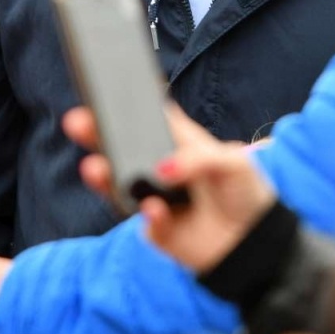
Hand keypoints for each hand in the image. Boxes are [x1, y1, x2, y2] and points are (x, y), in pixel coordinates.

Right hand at [62, 104, 276, 272]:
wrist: (257, 244)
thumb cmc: (245, 191)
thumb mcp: (233, 163)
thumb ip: (199, 160)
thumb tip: (162, 170)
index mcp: (176, 140)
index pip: (144, 117)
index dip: (122, 103)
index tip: (100, 89)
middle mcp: (158, 166)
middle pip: (119, 147)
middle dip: (95, 134)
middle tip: (77, 122)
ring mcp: (152, 198)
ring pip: (119, 185)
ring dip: (104, 177)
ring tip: (95, 168)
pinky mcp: (156, 230)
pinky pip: (146, 221)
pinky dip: (149, 215)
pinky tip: (155, 209)